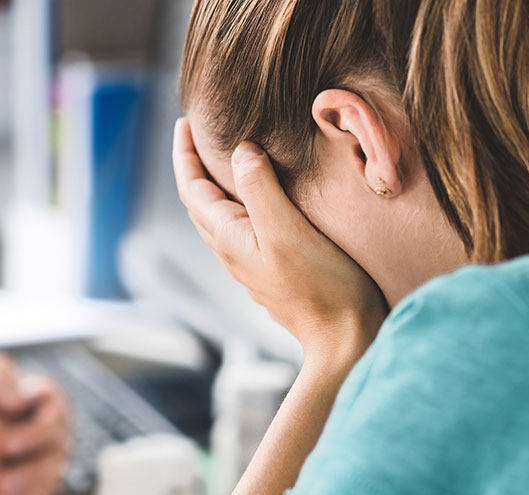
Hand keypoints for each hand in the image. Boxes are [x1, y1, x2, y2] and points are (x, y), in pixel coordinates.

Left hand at [0, 354, 71, 494]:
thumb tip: (18, 400)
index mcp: (45, 401)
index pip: (54, 414)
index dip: (35, 433)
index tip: (6, 447)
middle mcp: (51, 435)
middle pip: (54, 456)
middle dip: (27, 472)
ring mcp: (45, 465)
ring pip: (44, 486)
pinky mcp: (33, 491)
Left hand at [173, 118, 386, 360]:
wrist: (345, 337)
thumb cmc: (322, 286)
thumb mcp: (288, 230)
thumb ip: (260, 189)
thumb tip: (240, 151)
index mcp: (229, 237)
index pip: (192, 189)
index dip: (184, 154)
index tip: (183, 123)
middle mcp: (232, 250)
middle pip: (200, 201)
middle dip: (194, 166)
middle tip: (197, 133)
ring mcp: (251, 261)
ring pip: (220, 214)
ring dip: (215, 184)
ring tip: (224, 157)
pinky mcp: (273, 266)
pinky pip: (243, 225)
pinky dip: (240, 201)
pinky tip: (260, 195)